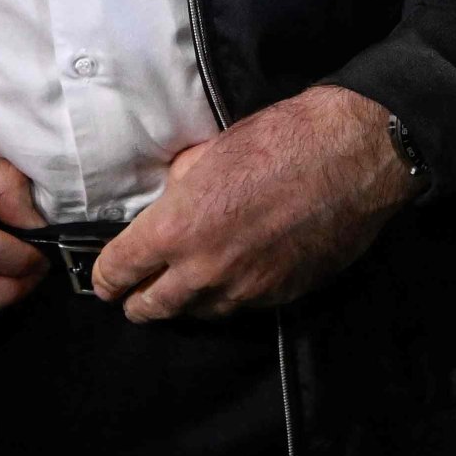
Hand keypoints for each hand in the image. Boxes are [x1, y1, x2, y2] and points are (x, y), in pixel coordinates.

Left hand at [94, 83, 409, 321]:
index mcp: (176, 230)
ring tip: (180, 288)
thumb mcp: (208, 151)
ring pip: (196, 313)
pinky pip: (239, 307)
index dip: (105, 277)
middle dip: (136, 302)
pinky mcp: (280, 297)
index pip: (118, 272)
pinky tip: (230, 277)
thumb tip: (168, 199)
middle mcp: (205, 271)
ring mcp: (245, 290)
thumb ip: (179, 186)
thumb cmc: (279, 141)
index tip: (104, 278)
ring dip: (183, 302)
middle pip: (150, 308)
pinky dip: (226, 297)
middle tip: (132, 294)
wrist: (351, 157)